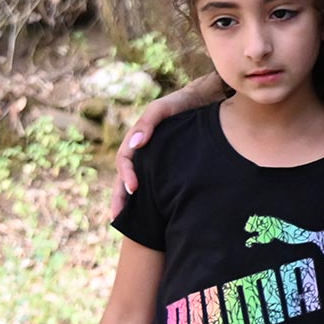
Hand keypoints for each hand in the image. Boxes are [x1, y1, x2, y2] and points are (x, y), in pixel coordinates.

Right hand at [110, 74, 223, 217]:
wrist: (205, 101)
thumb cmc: (181, 104)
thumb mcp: (162, 109)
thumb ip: (148, 123)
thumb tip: (135, 144)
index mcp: (137, 139)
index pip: (125, 161)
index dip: (126, 176)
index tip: (134, 190)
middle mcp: (143, 152)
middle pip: (126, 177)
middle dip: (120, 198)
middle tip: (117, 219)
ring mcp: (156, 159)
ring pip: (141, 183)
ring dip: (133, 202)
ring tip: (130, 223)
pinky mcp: (170, 165)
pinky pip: (157, 184)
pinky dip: (152, 198)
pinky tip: (157, 213)